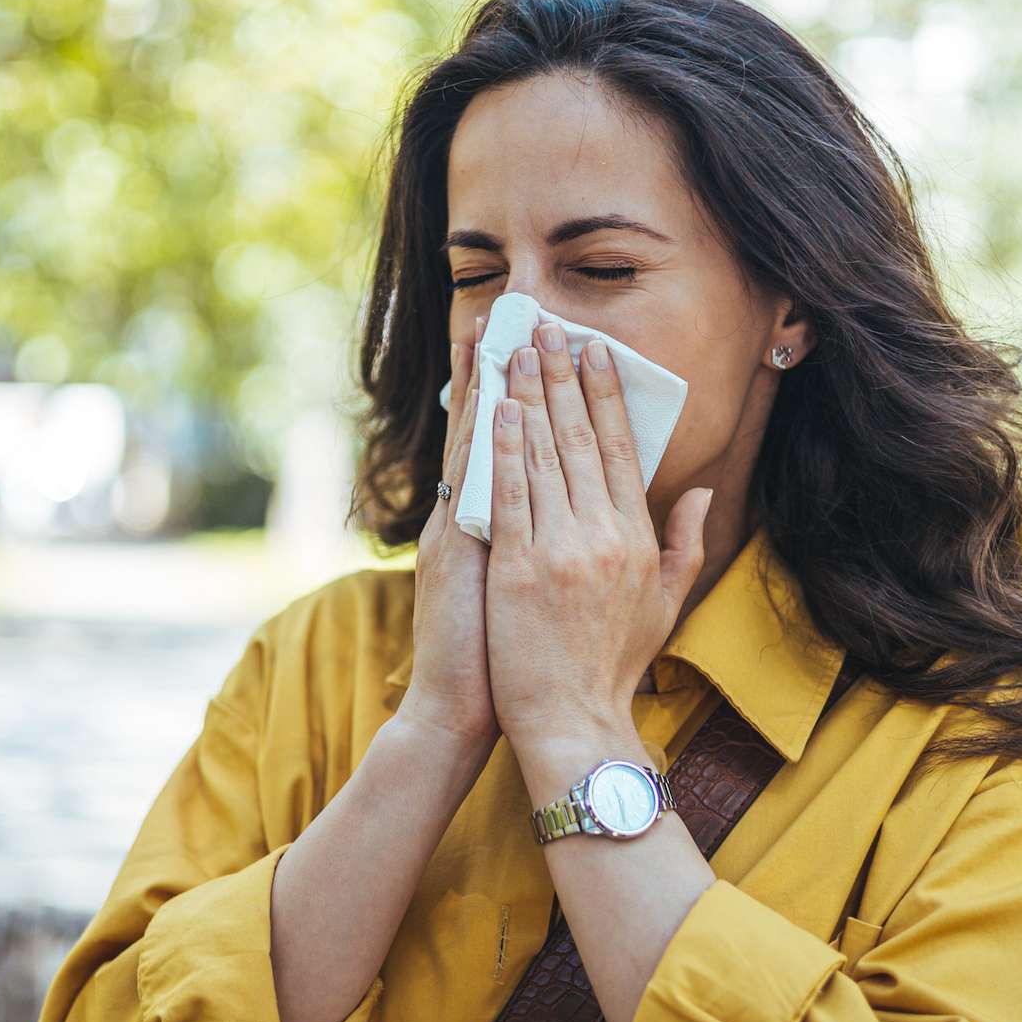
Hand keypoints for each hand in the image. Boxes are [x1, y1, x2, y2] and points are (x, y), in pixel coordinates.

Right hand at [404, 316, 500, 751]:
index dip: (514, 393)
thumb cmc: (502, 659)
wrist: (461, 709)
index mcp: (484, 524)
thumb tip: (569, 509)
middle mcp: (464, 517)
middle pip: (484, 429)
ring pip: (473, 445)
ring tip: (497, 332)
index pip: (503, 445)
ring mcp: (455, 530)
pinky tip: (491, 402)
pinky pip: (469, 487)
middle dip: (500, 370)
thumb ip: (537, 544)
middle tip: (512, 311)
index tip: (531, 342)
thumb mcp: (520, 590)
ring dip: (485, 388)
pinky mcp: (452, 552)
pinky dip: (478, 444)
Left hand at [483, 318, 714, 747]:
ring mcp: (560, 550)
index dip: (606, 395)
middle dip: (563, 376)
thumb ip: (684, 543)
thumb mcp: (664, 604)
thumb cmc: (613, 666)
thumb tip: (695, 492)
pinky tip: (496, 409)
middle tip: (549, 326)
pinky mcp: (518, 569)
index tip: (594, 351)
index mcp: (637, 539)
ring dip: (529, 395)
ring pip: (543, 456)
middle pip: (581, 439)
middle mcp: (603, 536)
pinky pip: (509, 495)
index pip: (621, 450)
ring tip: (517, 348)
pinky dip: (503, 449)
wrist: (572, 722)